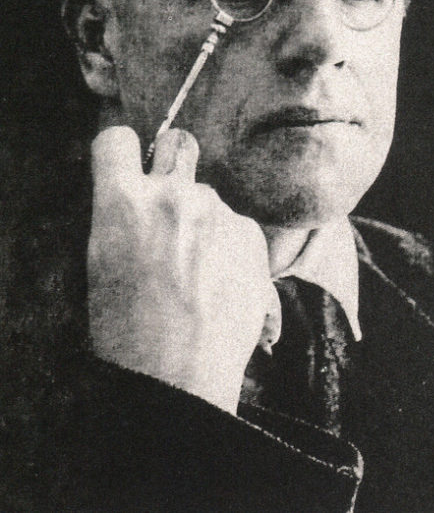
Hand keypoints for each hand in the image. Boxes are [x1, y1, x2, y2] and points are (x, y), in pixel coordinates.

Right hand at [88, 126, 271, 412]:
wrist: (178, 379)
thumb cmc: (126, 332)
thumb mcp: (99, 263)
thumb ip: (121, 214)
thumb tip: (137, 193)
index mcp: (122, 201)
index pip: (117, 139)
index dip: (122, 154)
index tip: (128, 169)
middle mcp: (172, 194)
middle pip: (178, 144)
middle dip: (172, 163)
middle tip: (171, 205)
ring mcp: (216, 211)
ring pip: (208, 195)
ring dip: (203, 219)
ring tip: (197, 273)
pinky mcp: (249, 233)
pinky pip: (235, 224)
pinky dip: (229, 244)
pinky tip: (220, 283)